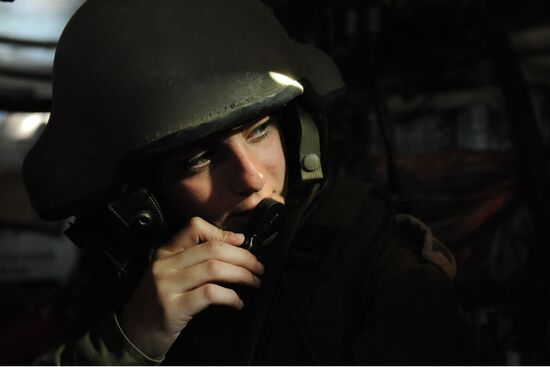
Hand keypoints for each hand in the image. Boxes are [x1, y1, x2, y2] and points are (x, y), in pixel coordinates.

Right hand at [119, 217, 263, 358]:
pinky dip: (230, 297)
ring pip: (214, 269)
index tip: (242, 242)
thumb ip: (194, 259)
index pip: (194, 227)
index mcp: (165, 252)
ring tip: (254, 282)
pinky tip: (238, 303)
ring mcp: (167, 286)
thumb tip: (236, 242)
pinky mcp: (173, 308)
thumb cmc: (159, 303)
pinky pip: (210, 294)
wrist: (133, 333)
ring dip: (242, 275)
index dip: (223, 233)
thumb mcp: (170, 274)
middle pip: (212, 249)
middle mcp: (164, 265)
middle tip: (258, 267)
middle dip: (242, 257)